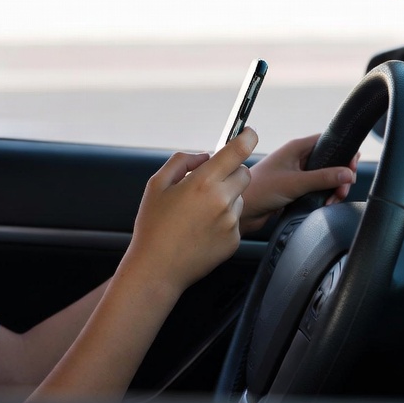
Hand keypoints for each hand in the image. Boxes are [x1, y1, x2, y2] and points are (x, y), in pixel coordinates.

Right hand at [124, 128, 257, 295]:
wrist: (157, 269)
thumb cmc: (153, 226)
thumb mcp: (156, 185)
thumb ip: (182, 162)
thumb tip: (204, 156)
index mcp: (203, 183)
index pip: (237, 151)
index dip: (247, 137)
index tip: (249, 133)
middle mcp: (222, 201)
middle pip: (244, 173)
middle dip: (231, 172)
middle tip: (210, 182)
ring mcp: (231, 222)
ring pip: (238, 198)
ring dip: (226, 198)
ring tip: (198, 213)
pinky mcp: (234, 240)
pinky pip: (235, 220)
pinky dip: (223, 220)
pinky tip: (201, 229)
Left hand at [241, 133, 357, 233]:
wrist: (242, 210)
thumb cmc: (259, 189)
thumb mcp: (295, 182)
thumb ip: (323, 178)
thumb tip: (348, 173)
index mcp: (296, 148)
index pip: (328, 141)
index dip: (343, 152)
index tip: (352, 166)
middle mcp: (297, 159)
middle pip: (330, 162)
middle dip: (340, 176)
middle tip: (343, 189)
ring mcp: (297, 174)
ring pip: (325, 178)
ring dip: (333, 188)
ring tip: (332, 199)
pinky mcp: (295, 189)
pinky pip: (317, 189)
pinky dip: (324, 196)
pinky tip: (324, 203)